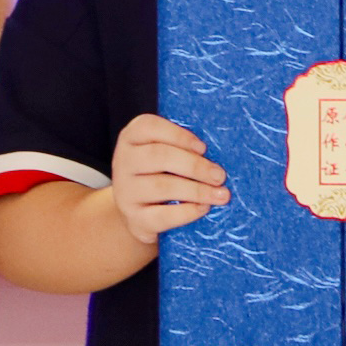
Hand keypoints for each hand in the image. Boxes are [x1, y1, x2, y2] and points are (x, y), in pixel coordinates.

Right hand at [107, 114, 228, 240]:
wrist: (138, 213)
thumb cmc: (159, 174)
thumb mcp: (163, 153)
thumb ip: (182, 147)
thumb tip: (219, 151)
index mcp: (131, 137)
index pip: (149, 127)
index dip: (179, 135)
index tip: (204, 148)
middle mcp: (123, 161)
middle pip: (159, 156)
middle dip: (194, 165)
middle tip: (220, 175)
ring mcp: (126, 191)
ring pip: (161, 186)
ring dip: (197, 190)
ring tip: (221, 195)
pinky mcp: (134, 219)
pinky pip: (162, 216)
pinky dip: (187, 212)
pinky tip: (204, 208)